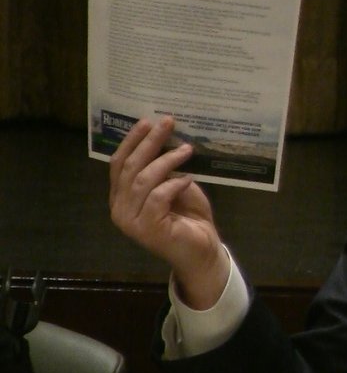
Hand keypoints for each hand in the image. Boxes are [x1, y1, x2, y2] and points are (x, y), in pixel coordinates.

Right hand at [108, 115, 227, 308]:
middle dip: (149, 142)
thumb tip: (166, 138)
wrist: (202, 250)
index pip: (119, 163)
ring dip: (166, 160)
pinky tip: (189, 178)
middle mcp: (120, 208)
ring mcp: (131, 220)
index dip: (131, 141)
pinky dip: (174, 184)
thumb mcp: (175, 186)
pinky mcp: (148, 228)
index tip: (147, 121)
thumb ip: (164, 169)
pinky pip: (158, 197)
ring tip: (187, 149)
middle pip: (130, 167)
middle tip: (168, 123)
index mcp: (121, 196)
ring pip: (144, 180)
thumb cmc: (189, 217)